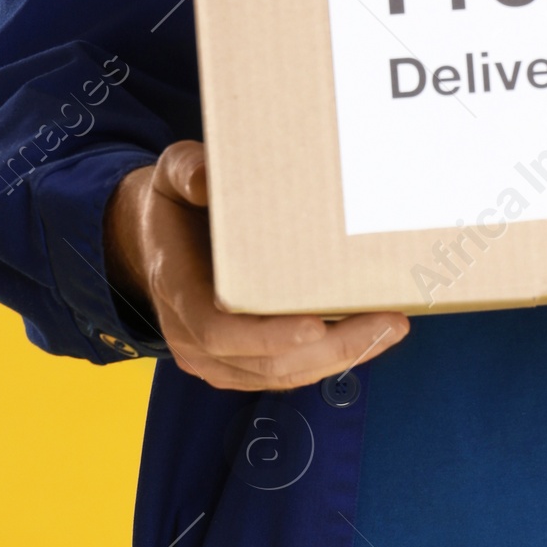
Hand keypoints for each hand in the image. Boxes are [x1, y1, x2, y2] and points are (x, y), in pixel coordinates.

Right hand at [104, 140, 409, 391]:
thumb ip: (187, 170)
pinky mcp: (237, 365)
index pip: (218, 330)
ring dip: (341, 357)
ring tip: (392, 328)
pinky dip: (330, 360)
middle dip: (332, 348)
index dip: (266, 335)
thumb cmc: (175, 206)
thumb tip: (206, 177)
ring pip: (282, 375)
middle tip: (388, 322)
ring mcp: (214, 359)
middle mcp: (192, 336)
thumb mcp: (172, 176)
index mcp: (176, 289)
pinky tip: (370, 339)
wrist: (154, 244)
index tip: (315, 325)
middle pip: (265, 363)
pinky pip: (286, 374)